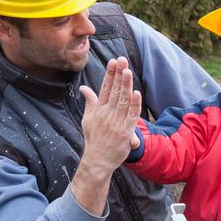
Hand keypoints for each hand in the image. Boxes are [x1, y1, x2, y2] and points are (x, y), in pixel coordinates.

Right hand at [78, 57, 141, 172]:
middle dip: (119, 75)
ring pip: (123, 101)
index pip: (105, 88)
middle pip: (114, 91)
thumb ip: (89, 102)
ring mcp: (116, 123)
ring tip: (128, 71)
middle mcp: (106, 114)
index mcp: (98, 110)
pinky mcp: (125, 132)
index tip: (113, 62)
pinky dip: (134, 105)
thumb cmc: (94, 138)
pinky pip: (131, 116)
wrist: (97, 160)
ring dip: (126, 85)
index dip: (110, 74)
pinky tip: (136, 93)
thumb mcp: (88, 119)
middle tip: (122, 60)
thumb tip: (84, 88)